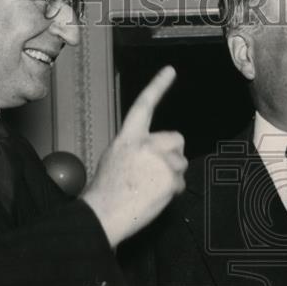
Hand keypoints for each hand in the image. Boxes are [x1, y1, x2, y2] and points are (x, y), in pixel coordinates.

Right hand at [81, 66, 186, 246]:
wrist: (105, 214)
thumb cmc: (106, 191)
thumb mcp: (115, 158)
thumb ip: (136, 149)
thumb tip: (152, 153)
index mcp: (128, 137)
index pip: (144, 105)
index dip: (158, 86)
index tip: (170, 71)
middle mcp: (147, 144)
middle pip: (176, 140)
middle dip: (171, 154)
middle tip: (154, 172)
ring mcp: (161, 160)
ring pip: (181, 163)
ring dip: (171, 175)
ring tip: (149, 187)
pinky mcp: (172, 178)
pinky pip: (181, 183)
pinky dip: (172, 191)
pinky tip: (154, 197)